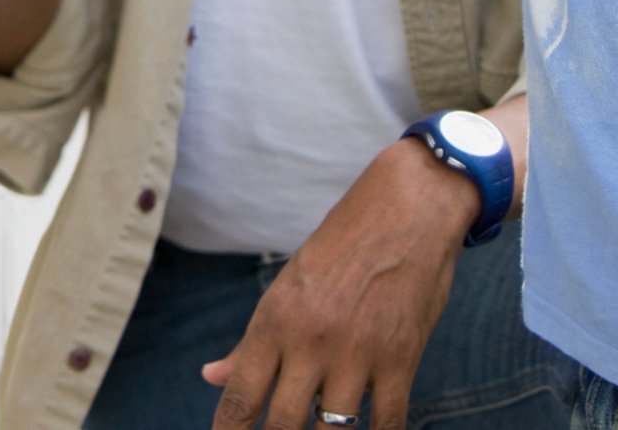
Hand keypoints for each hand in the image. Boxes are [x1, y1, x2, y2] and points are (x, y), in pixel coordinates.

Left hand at [202, 138, 478, 429]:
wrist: (406, 208)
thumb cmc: (342, 246)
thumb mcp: (288, 286)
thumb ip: (252, 341)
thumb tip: (211, 376)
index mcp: (275, 320)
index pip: (242, 397)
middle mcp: (311, 340)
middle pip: (283, 425)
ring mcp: (358, 352)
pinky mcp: (401, 358)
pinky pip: (389, 423)